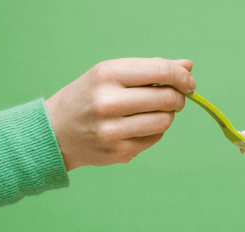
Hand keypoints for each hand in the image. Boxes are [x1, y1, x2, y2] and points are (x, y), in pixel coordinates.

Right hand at [45, 57, 195, 169]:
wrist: (56, 131)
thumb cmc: (89, 96)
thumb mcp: (112, 74)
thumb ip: (151, 69)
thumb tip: (188, 66)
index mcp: (108, 75)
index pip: (161, 72)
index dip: (182, 77)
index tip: (189, 82)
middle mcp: (109, 102)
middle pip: (167, 99)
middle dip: (178, 97)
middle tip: (175, 97)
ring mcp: (114, 130)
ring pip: (165, 121)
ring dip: (168, 115)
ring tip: (156, 111)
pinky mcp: (120, 151)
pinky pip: (155, 138)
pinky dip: (155, 130)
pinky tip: (140, 126)